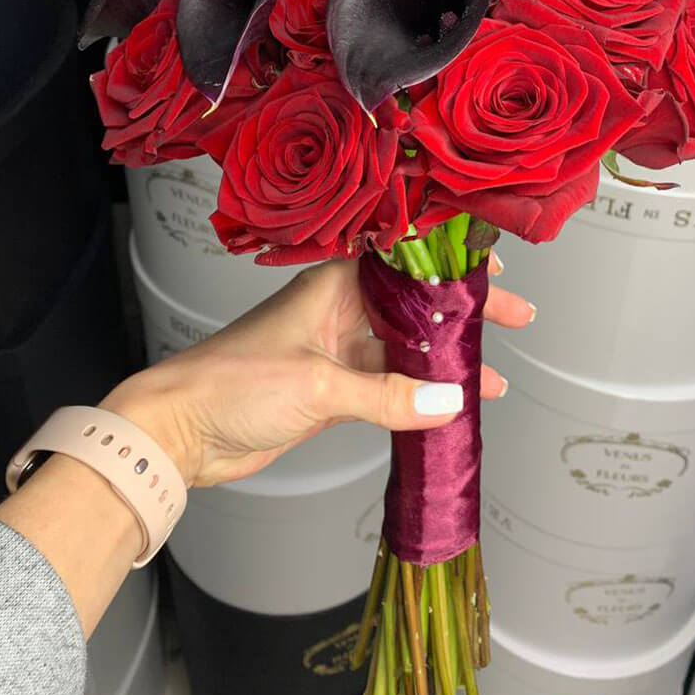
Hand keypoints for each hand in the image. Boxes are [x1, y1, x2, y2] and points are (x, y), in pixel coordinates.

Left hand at [101, 254, 534, 487]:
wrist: (180, 430)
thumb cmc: (231, 383)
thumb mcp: (318, 384)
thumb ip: (388, 395)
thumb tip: (450, 401)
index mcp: (333, 287)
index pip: (405, 263)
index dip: (451, 264)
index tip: (495, 270)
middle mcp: (338, 313)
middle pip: (414, 308)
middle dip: (463, 316)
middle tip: (514, 320)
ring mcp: (336, 355)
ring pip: (405, 354)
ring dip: (446, 366)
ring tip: (492, 381)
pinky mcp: (332, 393)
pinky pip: (388, 390)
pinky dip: (417, 399)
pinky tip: (447, 410)